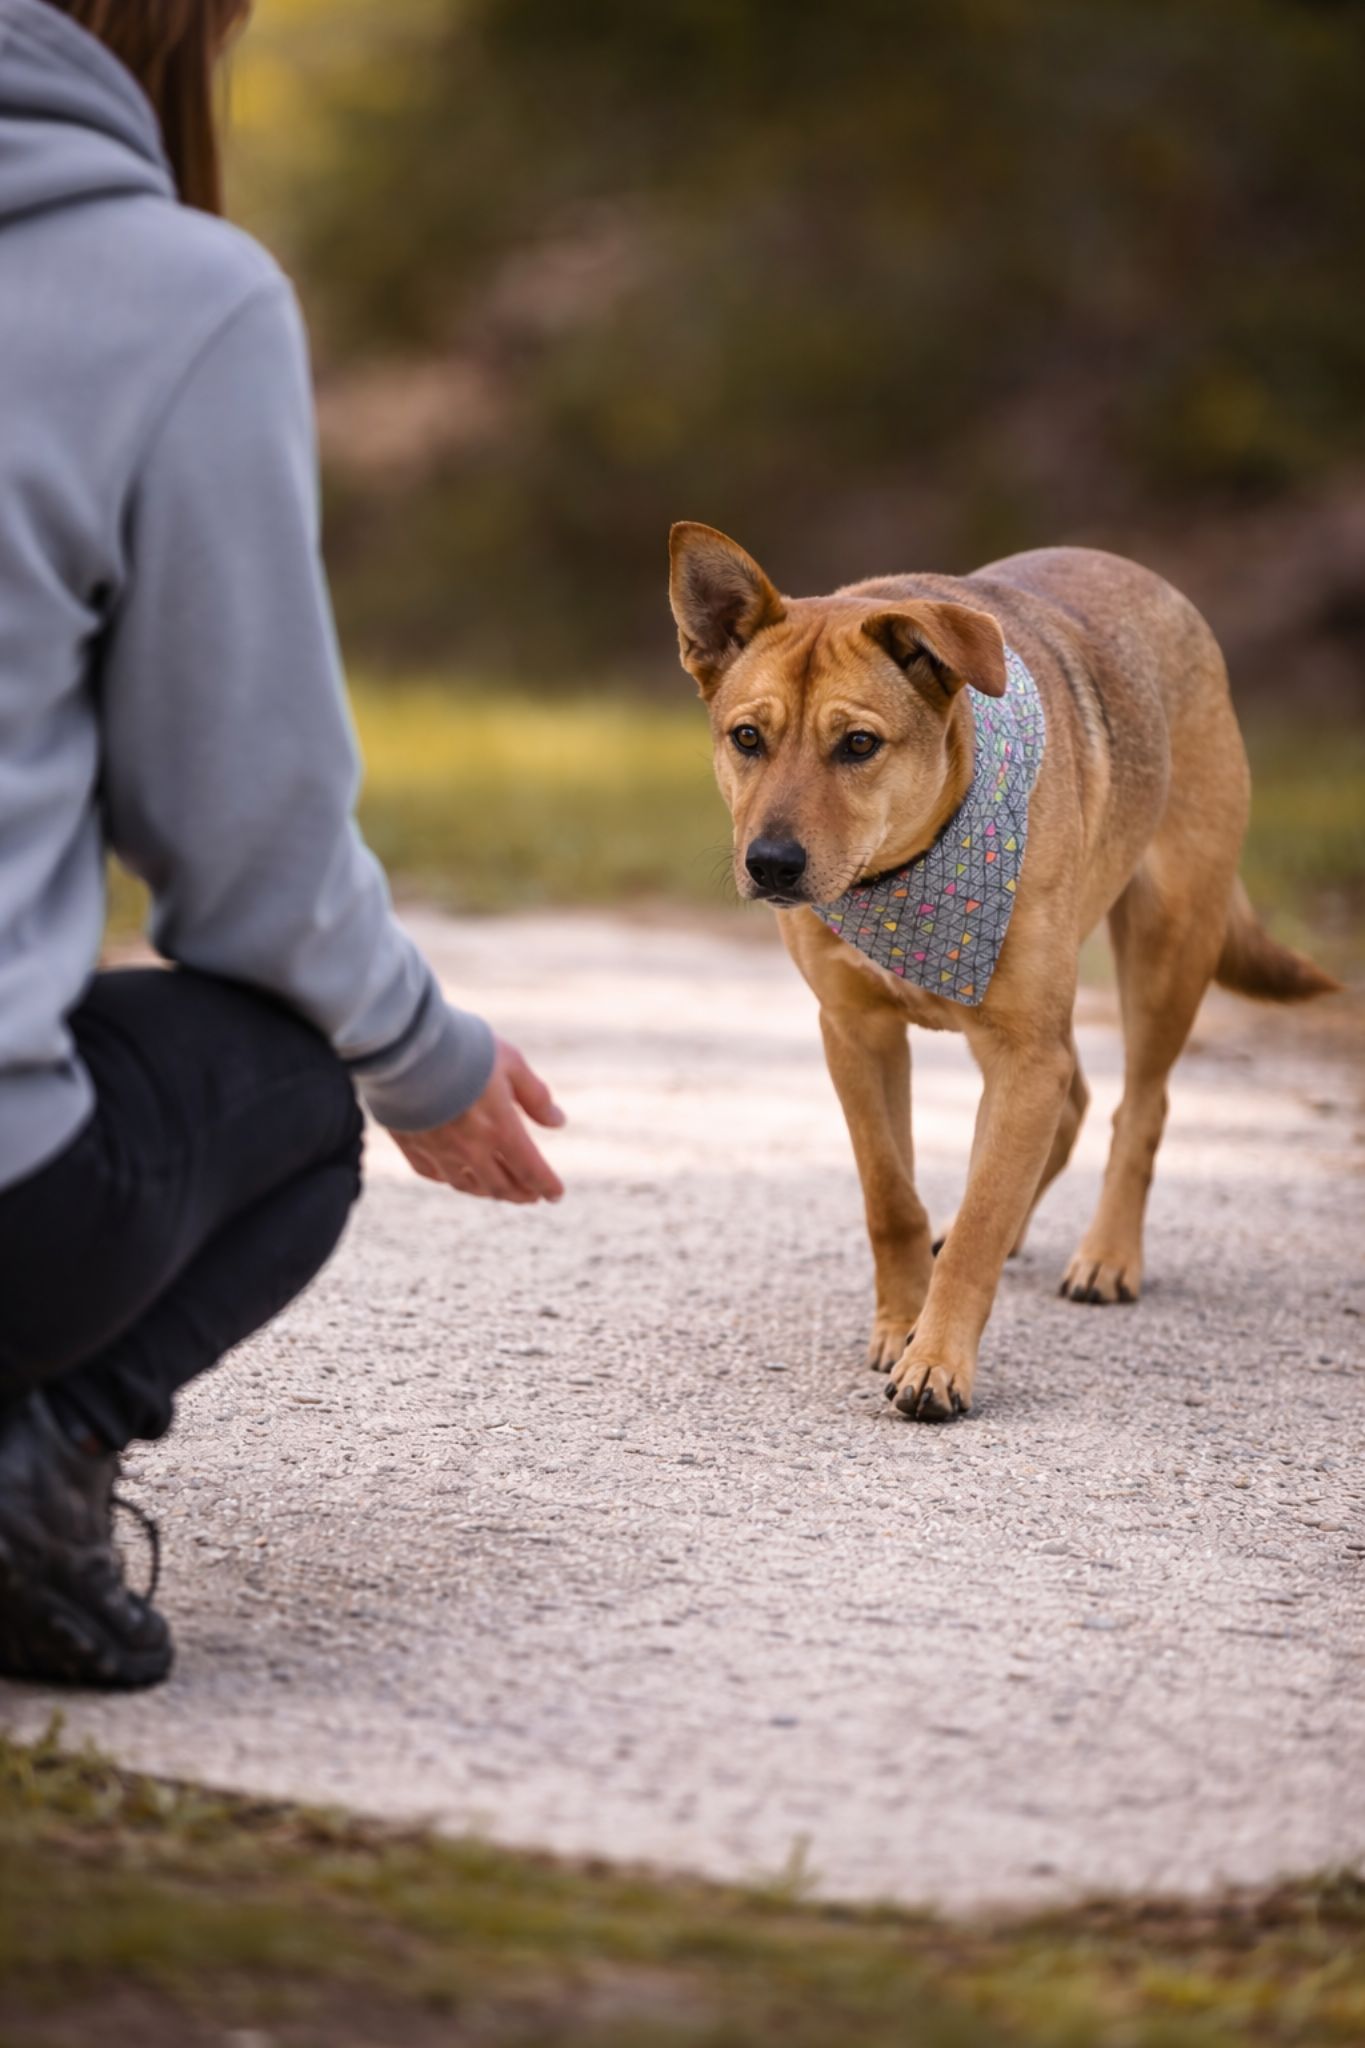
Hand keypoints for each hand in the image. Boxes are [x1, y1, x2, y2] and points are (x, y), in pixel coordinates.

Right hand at [391, 1037, 565, 1204]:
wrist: (404, 1044)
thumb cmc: (464, 1047)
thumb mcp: (511, 1063)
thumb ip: (535, 1096)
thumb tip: (558, 1122)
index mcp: (500, 1129)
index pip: (531, 1170)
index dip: (547, 1186)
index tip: (556, 1194)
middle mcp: (470, 1149)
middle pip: (500, 1185)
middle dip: (521, 1194)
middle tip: (531, 1196)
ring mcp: (437, 1150)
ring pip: (467, 1184)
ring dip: (489, 1192)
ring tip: (499, 1190)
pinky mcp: (410, 1143)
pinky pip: (433, 1173)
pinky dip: (451, 1179)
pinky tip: (457, 1175)